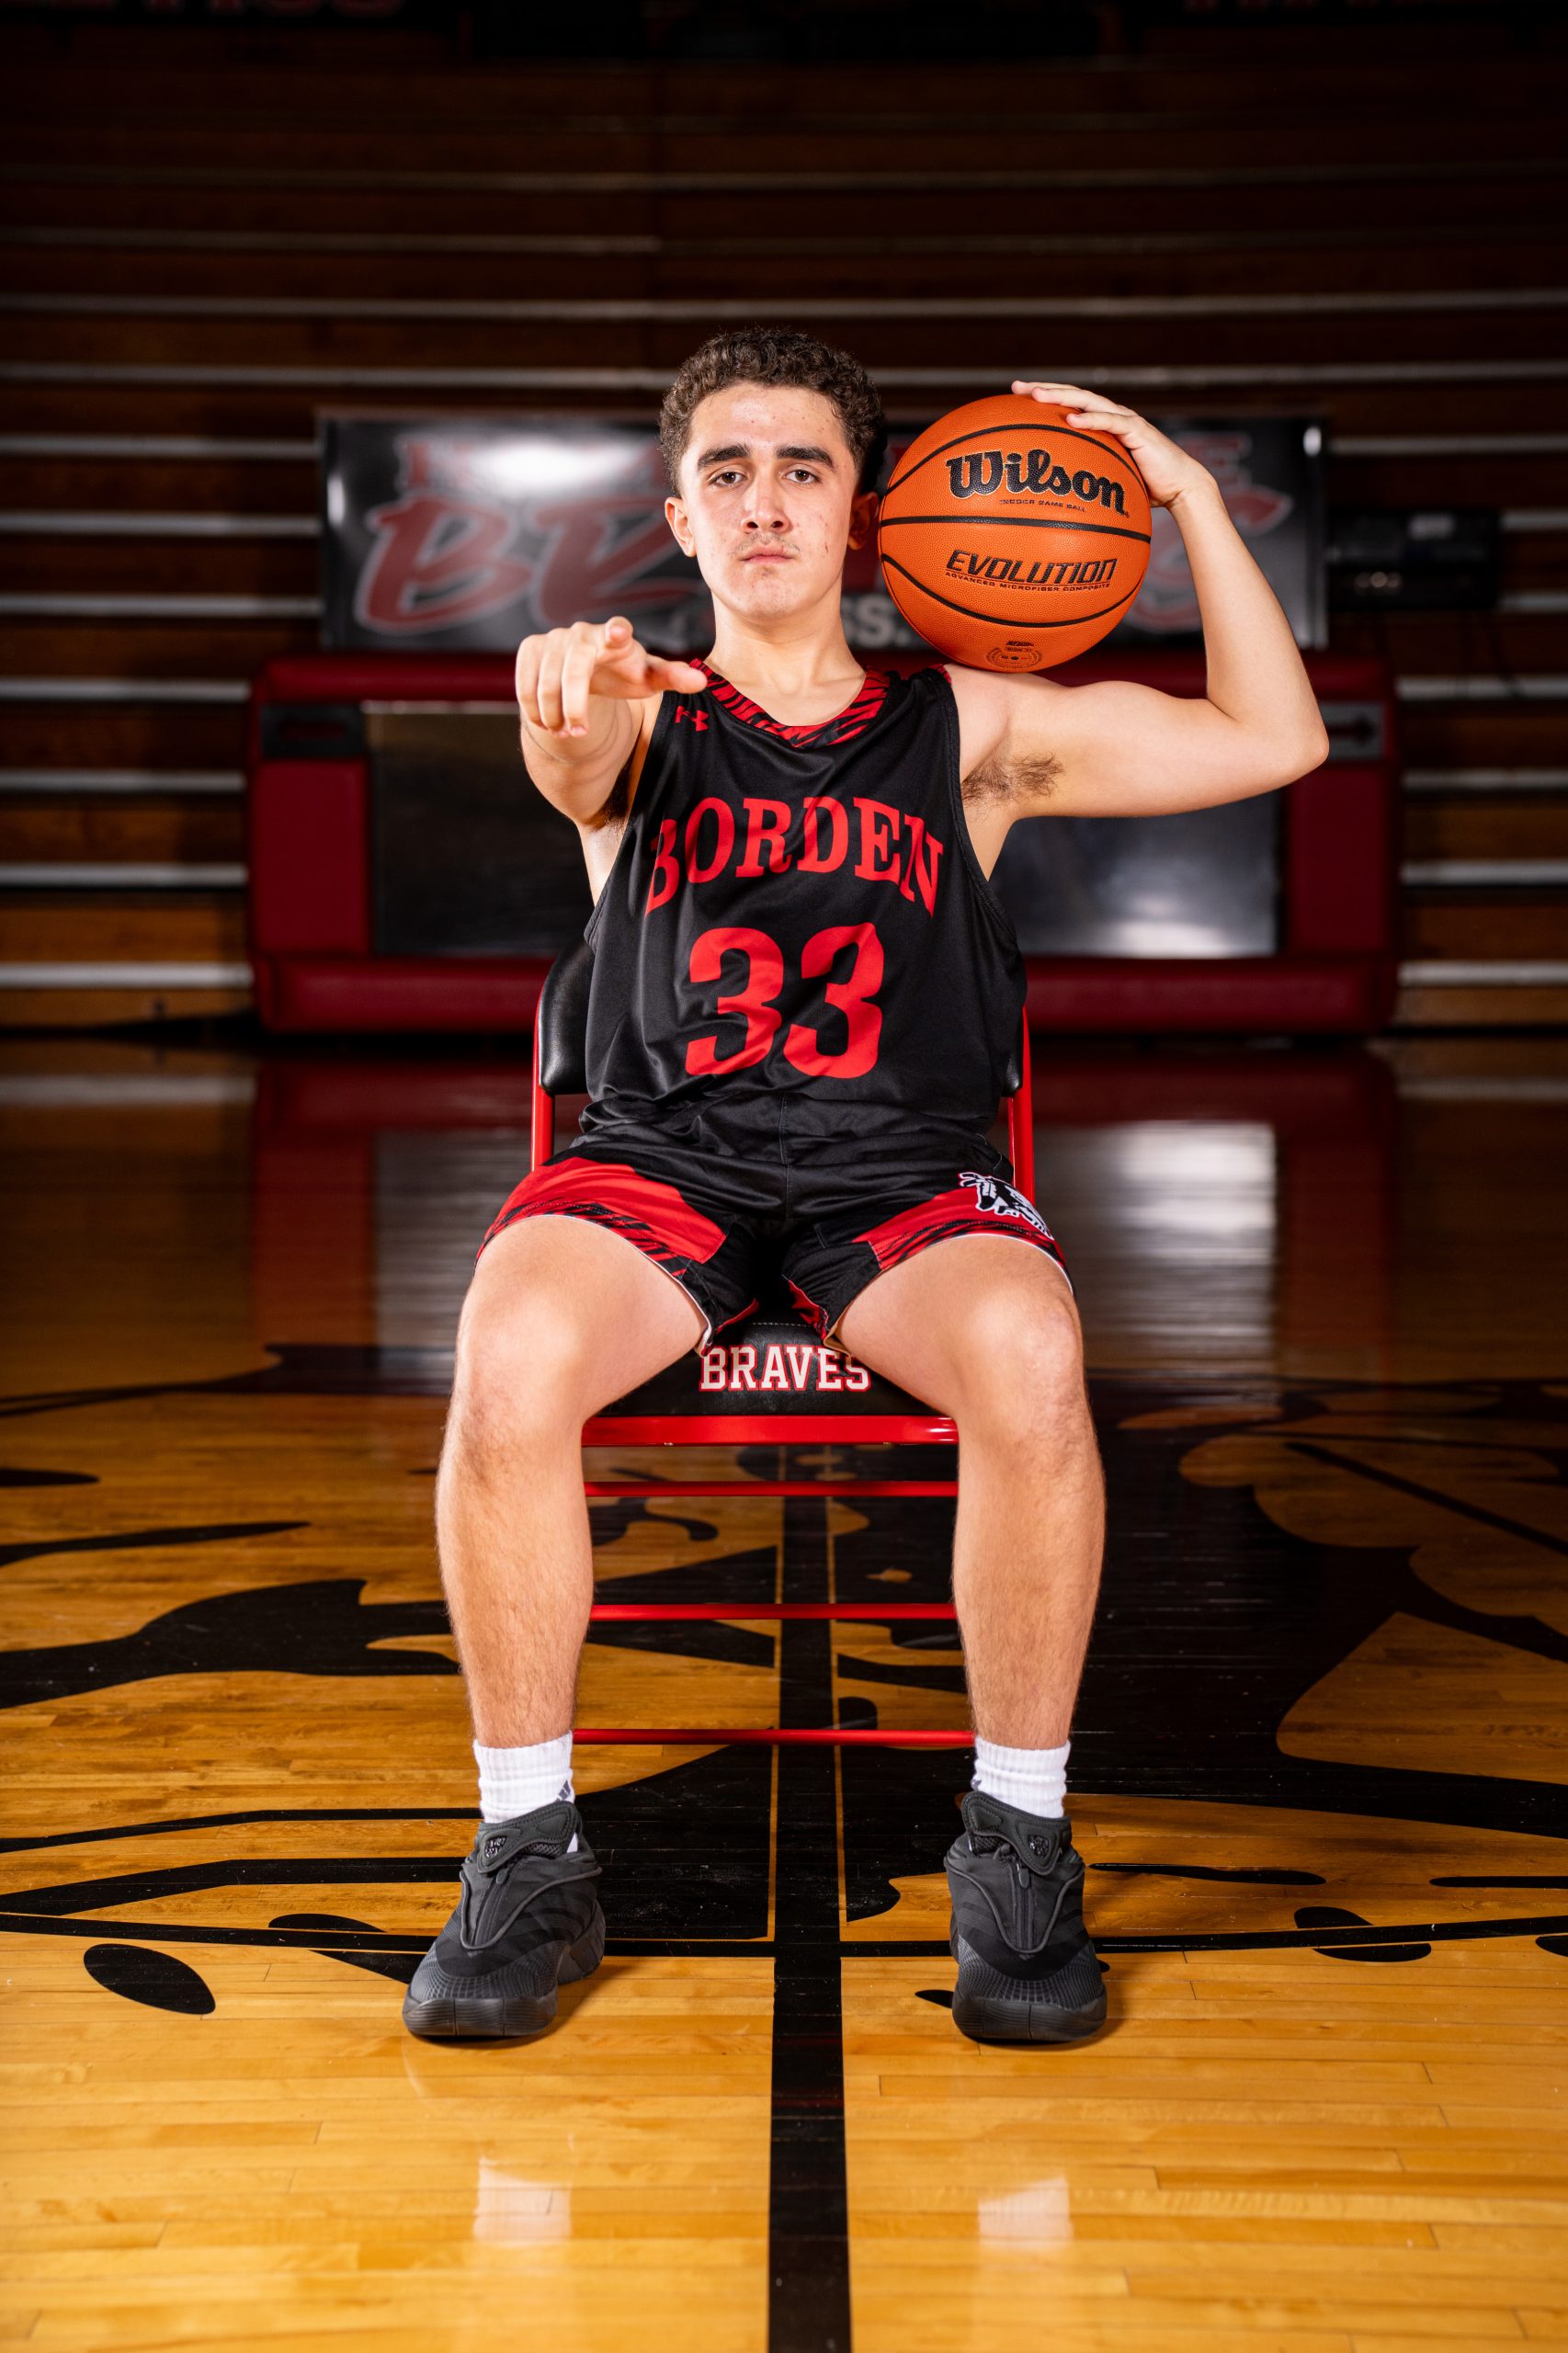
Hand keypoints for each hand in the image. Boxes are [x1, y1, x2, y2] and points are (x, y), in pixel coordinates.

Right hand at [516, 616, 706, 739]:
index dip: (617, 631)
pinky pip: (524, 680)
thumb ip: (671, 677)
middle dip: (574, 704)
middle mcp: (583, 633)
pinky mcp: (532, 648)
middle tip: (579, 732)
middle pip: (574, 667)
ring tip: (566, 732)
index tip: (618, 634)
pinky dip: (532, 706)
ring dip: (552, 712)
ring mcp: (554, 638)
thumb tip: (701, 682)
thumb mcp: (648, 678)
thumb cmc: (624, 672)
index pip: (618, 629)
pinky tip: (546, 723)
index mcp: (617, 636)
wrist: (589, 670)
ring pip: (545, 678)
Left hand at [1011, 380, 1213, 511]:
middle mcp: (1112, 416)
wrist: (1180, 487)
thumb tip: (1055, 499)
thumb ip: (1086, 479)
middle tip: (1016, 387)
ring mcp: (1125, 420)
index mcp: (1103, 424)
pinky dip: (1090, 419)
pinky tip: (1070, 418)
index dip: (1044, 398)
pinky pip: (1110, 421)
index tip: (1015, 397)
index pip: (1069, 405)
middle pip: (1073, 395)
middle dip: (1044, 389)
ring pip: (1088, 401)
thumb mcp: (1108, 481)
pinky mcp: (1138, 431)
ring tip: (1037, 396)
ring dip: (1061, 397)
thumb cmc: (1144, 488)